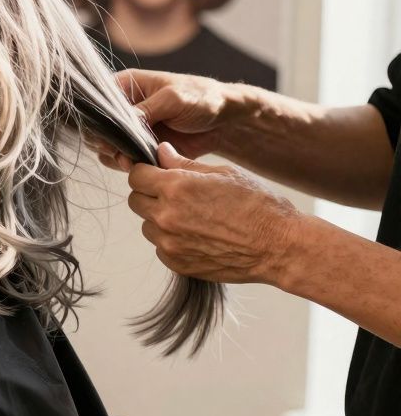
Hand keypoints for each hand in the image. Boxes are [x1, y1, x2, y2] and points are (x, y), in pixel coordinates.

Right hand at [84, 68, 233, 171]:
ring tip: (131, 160)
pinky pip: (123, 158)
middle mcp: (124, 108)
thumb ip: (146, 110)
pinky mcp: (140, 147)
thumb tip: (121, 124)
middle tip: (119, 151)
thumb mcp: (174, 98)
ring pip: (106, 145)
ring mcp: (131, 129)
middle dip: (105, 141)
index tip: (107, 133)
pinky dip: (127, 164)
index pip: (97, 101)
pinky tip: (140, 164)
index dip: (98, 118)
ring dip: (115, 155)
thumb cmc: (201, 98)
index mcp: (127, 86)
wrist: (224, 121)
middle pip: (97, 127)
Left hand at [126, 142, 303, 285]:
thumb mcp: (223, 173)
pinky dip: (171, 240)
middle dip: (149, 194)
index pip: (136, 175)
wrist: (280, 247)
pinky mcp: (176, 263)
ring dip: (160, 218)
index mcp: (176, 187)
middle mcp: (166, 216)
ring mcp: (169, 243)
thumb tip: (160, 152)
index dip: (145, 172)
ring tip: (192, 216)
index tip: (156, 174)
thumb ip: (184, 164)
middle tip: (175, 194)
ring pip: (147, 225)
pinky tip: (198, 235)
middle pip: (136, 200)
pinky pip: (160, 246)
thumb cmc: (258, 206)